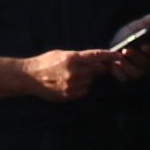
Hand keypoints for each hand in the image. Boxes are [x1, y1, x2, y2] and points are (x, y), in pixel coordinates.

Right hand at [19, 44, 142, 98]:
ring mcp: (72, 85)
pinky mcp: (69, 95)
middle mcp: (74, 72)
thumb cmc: (46, 62)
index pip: (97, 56)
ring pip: (91, 81)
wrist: (29, 77)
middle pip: (97, 70)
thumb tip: (98, 59)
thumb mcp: (62, 54)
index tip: (120, 55)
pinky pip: (84, 90)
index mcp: (72, 59)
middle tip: (95, 65)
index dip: (110, 56)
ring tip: (74, 74)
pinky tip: (69, 83)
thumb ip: (80, 57)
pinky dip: (81, 87)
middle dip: (98, 67)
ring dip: (88, 78)